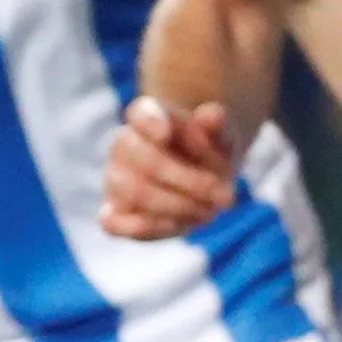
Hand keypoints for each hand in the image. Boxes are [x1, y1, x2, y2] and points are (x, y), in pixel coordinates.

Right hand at [101, 97, 239, 239]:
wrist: (201, 180)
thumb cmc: (209, 154)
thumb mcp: (222, 136)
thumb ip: (218, 125)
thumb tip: (211, 115)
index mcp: (148, 116)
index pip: (141, 113)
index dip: (149, 123)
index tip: (166, 134)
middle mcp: (124, 144)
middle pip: (146, 159)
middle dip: (190, 181)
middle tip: (227, 196)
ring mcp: (116, 179)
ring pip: (135, 192)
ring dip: (177, 206)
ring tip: (209, 212)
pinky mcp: (114, 213)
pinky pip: (114, 223)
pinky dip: (145, 227)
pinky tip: (178, 225)